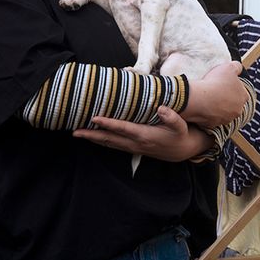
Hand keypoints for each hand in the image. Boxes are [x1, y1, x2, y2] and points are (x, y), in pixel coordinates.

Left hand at [72, 106, 212, 161]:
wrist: (183, 150)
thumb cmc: (180, 135)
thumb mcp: (181, 126)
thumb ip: (172, 117)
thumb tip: (161, 108)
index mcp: (145, 136)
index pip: (123, 129)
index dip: (108, 124)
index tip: (94, 118)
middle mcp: (135, 143)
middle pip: (110, 139)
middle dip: (91, 135)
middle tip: (75, 131)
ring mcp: (133, 147)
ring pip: (108, 143)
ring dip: (92, 139)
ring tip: (77, 133)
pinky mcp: (132, 148)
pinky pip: (113, 145)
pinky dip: (100, 141)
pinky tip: (91, 137)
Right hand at [182, 61, 248, 128]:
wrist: (200, 98)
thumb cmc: (215, 83)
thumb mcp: (228, 67)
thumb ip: (236, 66)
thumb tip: (238, 67)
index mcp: (243, 96)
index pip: (241, 91)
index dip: (232, 86)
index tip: (223, 83)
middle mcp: (237, 110)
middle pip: (232, 103)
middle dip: (225, 98)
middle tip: (214, 90)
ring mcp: (225, 119)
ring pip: (222, 112)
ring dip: (216, 106)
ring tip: (206, 98)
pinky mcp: (213, 124)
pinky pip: (210, 118)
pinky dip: (207, 113)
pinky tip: (201, 105)